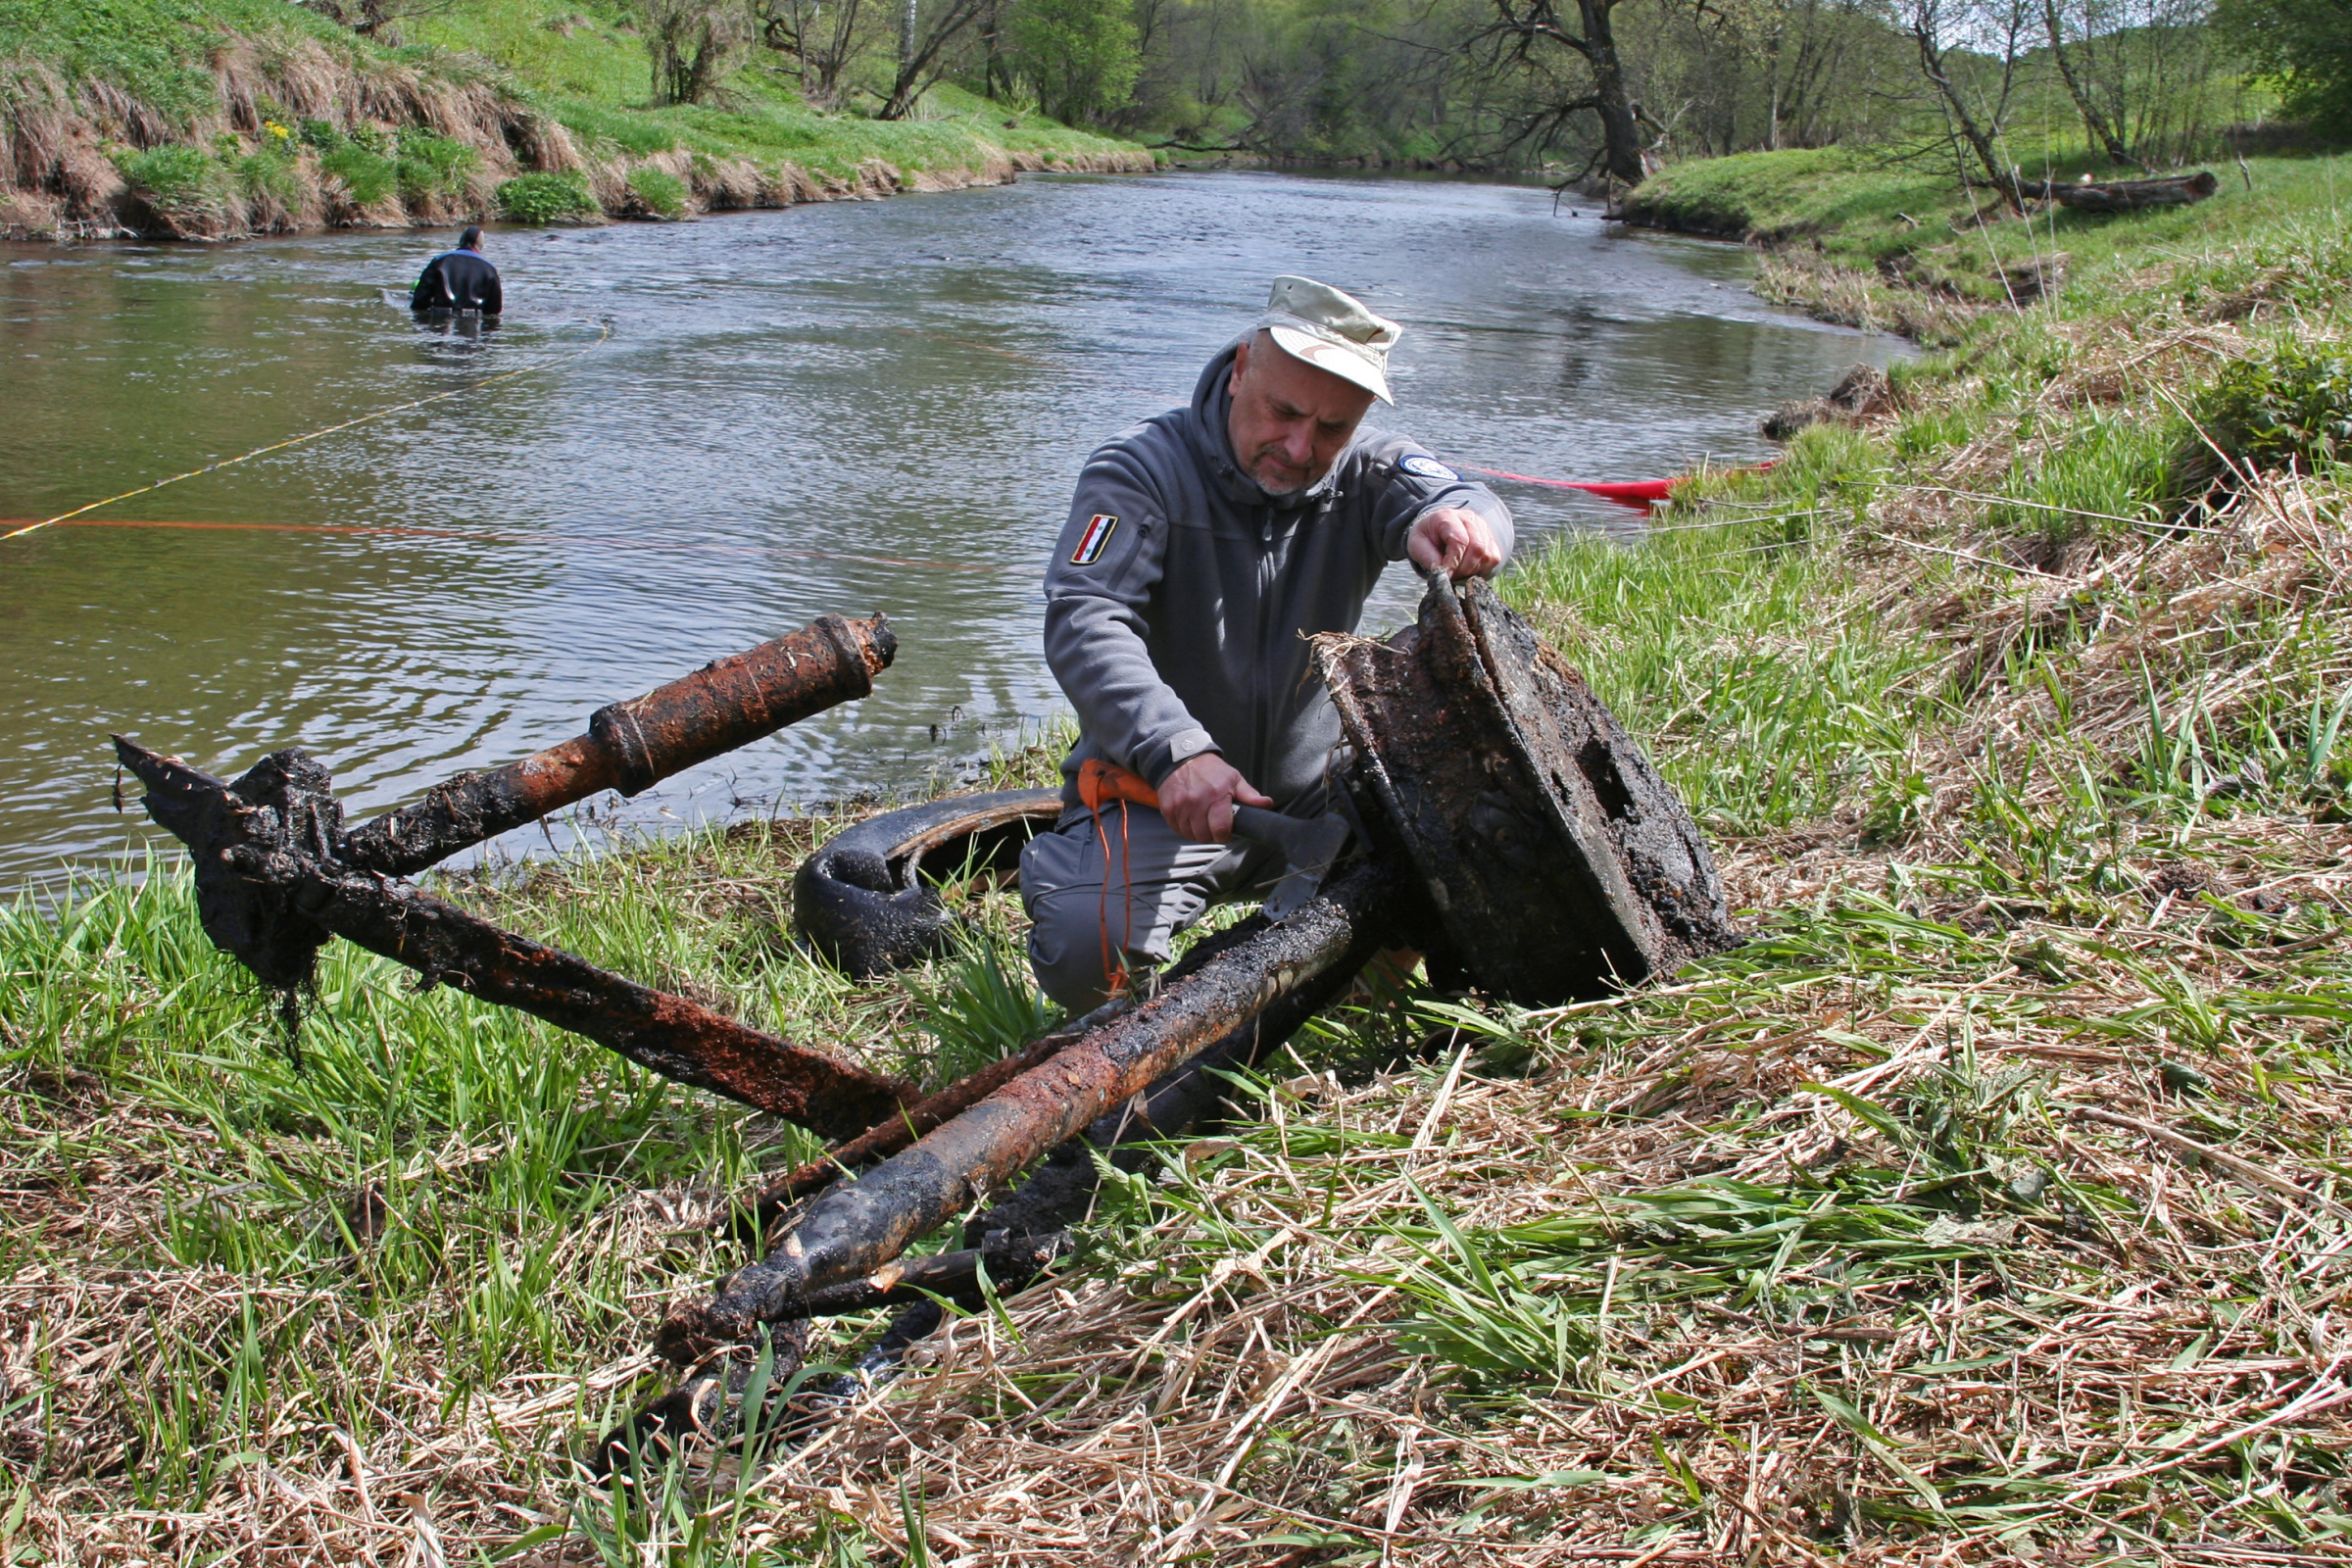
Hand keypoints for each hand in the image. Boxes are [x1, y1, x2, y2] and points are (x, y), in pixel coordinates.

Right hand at [1157, 753, 1272, 842]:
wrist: (1181, 757)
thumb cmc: (1210, 770)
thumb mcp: (1233, 778)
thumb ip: (1249, 795)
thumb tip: (1266, 804)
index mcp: (1217, 795)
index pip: (1220, 830)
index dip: (1224, 835)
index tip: (1225, 832)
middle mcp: (1197, 802)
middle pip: (1204, 836)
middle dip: (1210, 834)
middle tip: (1213, 824)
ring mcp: (1180, 806)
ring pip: (1190, 835)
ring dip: (1196, 831)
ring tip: (1201, 819)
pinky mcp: (1168, 808)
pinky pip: (1177, 829)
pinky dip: (1184, 827)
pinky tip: (1189, 816)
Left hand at [1408, 506, 1503, 580]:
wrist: (1437, 529)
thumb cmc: (1428, 537)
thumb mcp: (1417, 544)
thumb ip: (1428, 558)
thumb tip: (1442, 573)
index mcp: (1448, 516)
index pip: (1459, 540)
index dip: (1453, 562)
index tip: (1446, 575)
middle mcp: (1469, 519)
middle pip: (1477, 548)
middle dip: (1463, 569)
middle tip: (1451, 577)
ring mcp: (1483, 528)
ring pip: (1487, 555)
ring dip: (1471, 571)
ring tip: (1457, 573)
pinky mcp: (1491, 540)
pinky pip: (1493, 559)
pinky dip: (1481, 570)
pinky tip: (1467, 570)